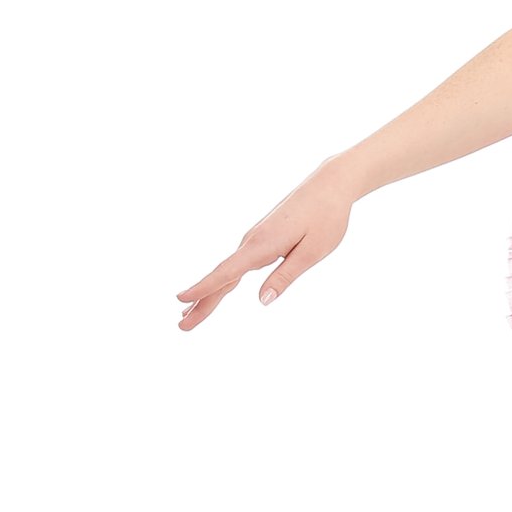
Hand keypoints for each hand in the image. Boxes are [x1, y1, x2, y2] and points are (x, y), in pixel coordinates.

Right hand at [176, 162, 355, 328]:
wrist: (329, 184)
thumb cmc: (326, 218)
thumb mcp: (312, 251)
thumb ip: (286, 276)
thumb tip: (261, 301)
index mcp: (263, 245)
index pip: (227, 272)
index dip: (204, 288)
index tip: (181, 299)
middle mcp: (252, 242)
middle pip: (222, 277)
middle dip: (200, 302)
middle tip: (182, 326)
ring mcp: (254, 240)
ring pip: (227, 272)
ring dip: (208, 294)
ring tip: (189, 315)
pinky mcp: (261, 239)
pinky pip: (237, 265)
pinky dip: (223, 281)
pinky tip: (218, 290)